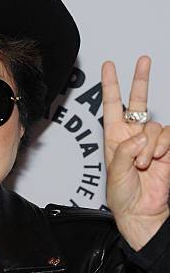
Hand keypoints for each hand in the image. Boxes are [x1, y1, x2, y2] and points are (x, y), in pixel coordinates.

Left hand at [101, 55, 169, 249]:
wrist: (140, 211)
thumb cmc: (122, 196)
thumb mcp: (114, 171)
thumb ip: (125, 150)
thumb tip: (142, 135)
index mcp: (114, 138)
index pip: (112, 106)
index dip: (111, 85)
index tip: (108, 66)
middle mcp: (132, 136)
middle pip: (138, 101)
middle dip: (141, 80)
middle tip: (144, 60)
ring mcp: (150, 142)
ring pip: (154, 125)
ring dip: (148, 145)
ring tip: (143, 163)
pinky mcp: (166, 149)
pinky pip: (167, 135)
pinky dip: (161, 146)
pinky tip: (156, 159)